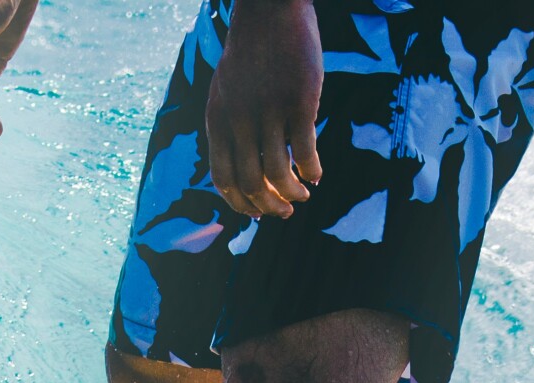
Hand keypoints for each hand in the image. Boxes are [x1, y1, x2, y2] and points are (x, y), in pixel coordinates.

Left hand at [206, 0, 322, 217]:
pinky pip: (305, 151)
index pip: (223, 179)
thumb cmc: (251, 54)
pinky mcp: (299, 102)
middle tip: (285, 211)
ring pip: (279, 174)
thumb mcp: (226, 92)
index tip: (256, 212)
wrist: (269, 11)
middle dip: (269, 206)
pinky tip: (316, 175)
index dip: (240, 203)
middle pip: (252, 184)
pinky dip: (311, 171)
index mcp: (217, 121)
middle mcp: (239, 121)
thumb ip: (228, 126)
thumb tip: (239, 166)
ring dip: (292, 193)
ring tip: (303, 194)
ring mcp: (269, 112)